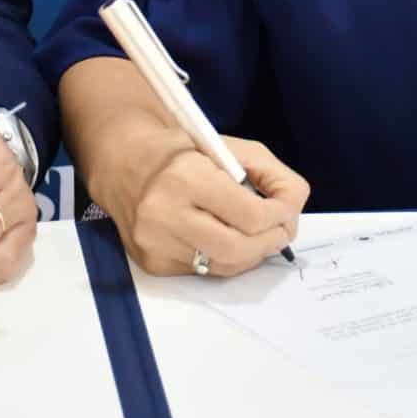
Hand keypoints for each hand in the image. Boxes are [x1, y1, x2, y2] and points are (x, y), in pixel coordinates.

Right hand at [103, 120, 307, 277]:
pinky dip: (224, 259)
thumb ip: (269, 172)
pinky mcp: (152, 263)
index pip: (250, 216)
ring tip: (258, 236)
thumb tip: (294, 208)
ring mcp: (155, 243)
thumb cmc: (181, 151)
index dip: (279, 216)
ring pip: (223, 266)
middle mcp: (164, 213)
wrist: (122, 162)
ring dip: (251, 254)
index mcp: (185, 176)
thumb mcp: (227, 145)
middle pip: (238, 249)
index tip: (286, 210)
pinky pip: (203, 271)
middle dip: (270, 242)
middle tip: (281, 230)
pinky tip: (225, 239)